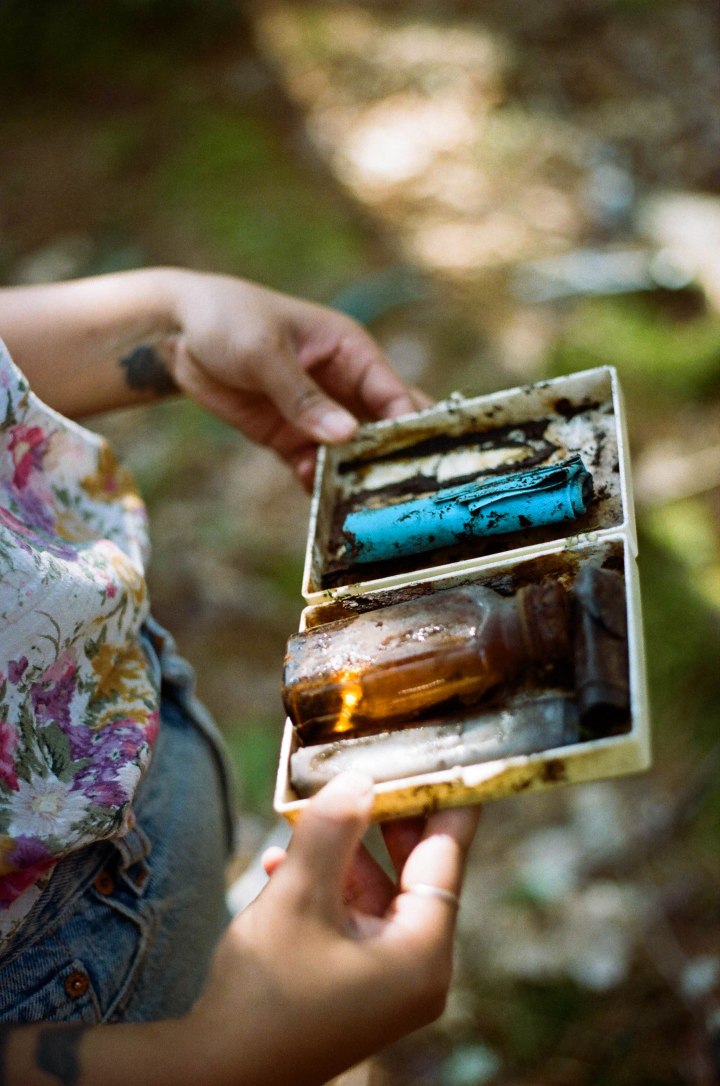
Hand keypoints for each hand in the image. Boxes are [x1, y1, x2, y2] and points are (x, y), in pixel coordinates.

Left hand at [166, 272, 428, 486]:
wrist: (177, 333)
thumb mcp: (265, 352)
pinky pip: (316, 467)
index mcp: (351, 352)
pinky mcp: (290, 436)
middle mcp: (343, 386)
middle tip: (405, 495)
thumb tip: (347, 436)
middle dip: (394, 459)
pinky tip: (322, 502)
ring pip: (352, 455)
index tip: (418, 464)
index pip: (394, 395)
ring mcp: (317, 415)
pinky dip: (321, 485)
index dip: (411, 429)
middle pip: (384, 428)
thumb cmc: (229, 319)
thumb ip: (303, 397)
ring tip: (362, 508)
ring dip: (357, 479)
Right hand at [188, 773, 479, 1085]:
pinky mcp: (355, 989)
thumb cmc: (263, 991)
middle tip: (373, 767)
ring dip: (345, 854)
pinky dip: (327, 890)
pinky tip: (280, 864)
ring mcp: (386, 984)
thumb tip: (361, 779)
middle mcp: (416, 971)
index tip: (448, 755)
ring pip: (378, 895)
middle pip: (415, 874)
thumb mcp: (298, 895)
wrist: (215, 1074)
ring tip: (312, 812)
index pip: (446, 856)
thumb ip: (334, 830)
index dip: (443, 800)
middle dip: (385, 821)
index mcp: (422, 954)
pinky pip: (354, 922)